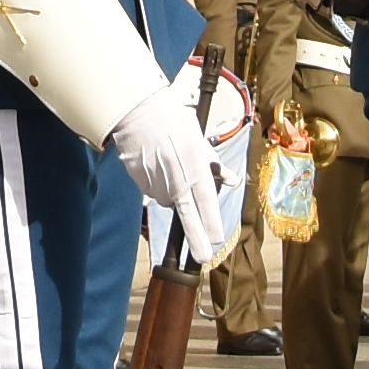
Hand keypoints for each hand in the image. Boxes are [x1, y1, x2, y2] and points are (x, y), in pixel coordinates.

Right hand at [106, 87, 221, 226]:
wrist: (136, 112)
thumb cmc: (170, 119)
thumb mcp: (198, 138)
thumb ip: (214, 163)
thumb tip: (231, 180)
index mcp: (195, 170)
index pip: (207, 205)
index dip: (212, 225)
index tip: (217, 239)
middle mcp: (177, 181)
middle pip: (189, 217)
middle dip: (198, 239)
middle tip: (204, 256)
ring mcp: (157, 184)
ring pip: (170, 200)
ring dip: (174, 195)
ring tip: (173, 169)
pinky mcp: (141, 183)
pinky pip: (154, 191)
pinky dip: (159, 185)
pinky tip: (159, 167)